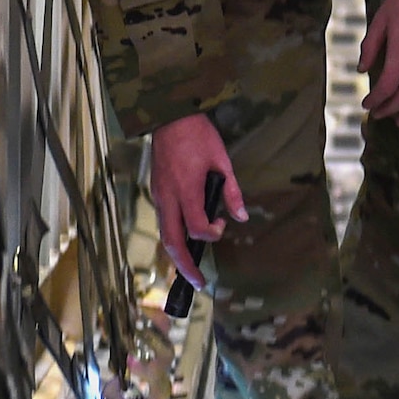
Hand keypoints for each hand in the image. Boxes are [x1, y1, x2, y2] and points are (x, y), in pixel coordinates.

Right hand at [149, 113, 246, 288]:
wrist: (169, 116)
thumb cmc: (198, 135)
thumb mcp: (221, 160)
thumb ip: (231, 191)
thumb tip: (241, 216)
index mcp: (186, 190)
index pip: (196, 228)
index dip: (211, 235)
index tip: (221, 226)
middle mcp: (168, 197)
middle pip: (172, 241)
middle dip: (184, 266)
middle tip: (198, 283)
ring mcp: (159, 194)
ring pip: (164, 233)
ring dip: (177, 253)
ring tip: (189, 268)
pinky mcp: (156, 190)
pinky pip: (163, 220)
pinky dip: (173, 236)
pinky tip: (183, 240)